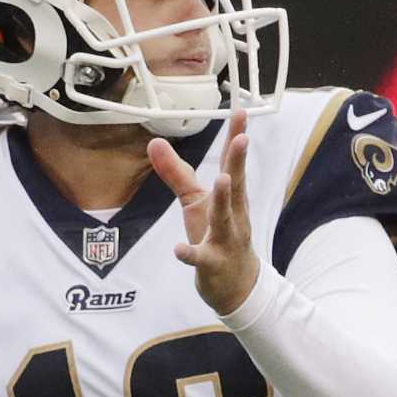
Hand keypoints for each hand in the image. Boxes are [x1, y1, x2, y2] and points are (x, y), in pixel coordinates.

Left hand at [150, 109, 256, 316]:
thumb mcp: (196, 202)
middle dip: (238, 163)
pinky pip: (201, 259)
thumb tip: (153, 141)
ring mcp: (225, 240)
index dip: (235, 139)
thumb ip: (176, 173)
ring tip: (221, 180)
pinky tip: (178, 249)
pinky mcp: (212, 264)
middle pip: (236, 186)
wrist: (237, 286)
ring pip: (224, 219)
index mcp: (229, 198)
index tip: (240, 111)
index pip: (232, 165)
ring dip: (223, 201)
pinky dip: (190, 254)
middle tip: (242, 139)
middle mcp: (232, 215)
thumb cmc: (217, 235)